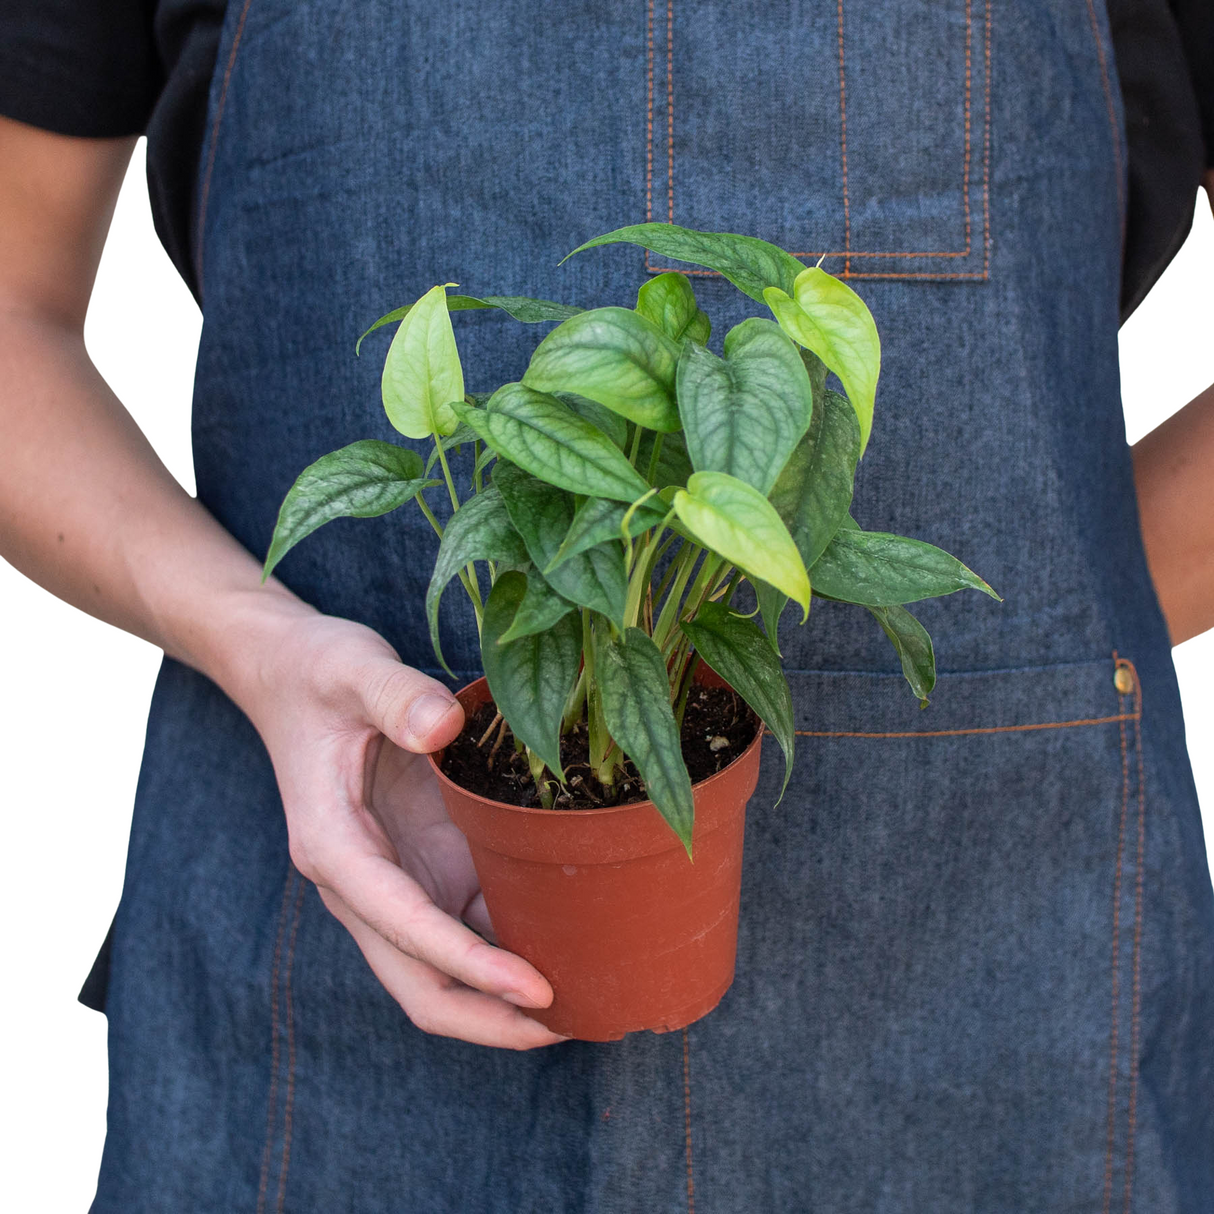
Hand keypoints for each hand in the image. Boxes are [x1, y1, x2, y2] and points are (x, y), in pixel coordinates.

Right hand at [245, 609, 564, 1049]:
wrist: (288, 672)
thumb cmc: (316, 671)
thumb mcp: (353, 669)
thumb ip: (397, 695)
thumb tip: (444, 727)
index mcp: (335, 847)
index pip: (405, 927)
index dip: (472, 965)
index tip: (538, 990)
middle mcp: (359, 882)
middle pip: (419, 981)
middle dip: (490, 1017)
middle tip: (575, 1021)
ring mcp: (390, 879)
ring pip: (443, 967)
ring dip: (502, 996)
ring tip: (587, 997)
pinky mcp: (414, 863)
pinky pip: (462, 923)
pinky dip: (507, 945)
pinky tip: (565, 941)